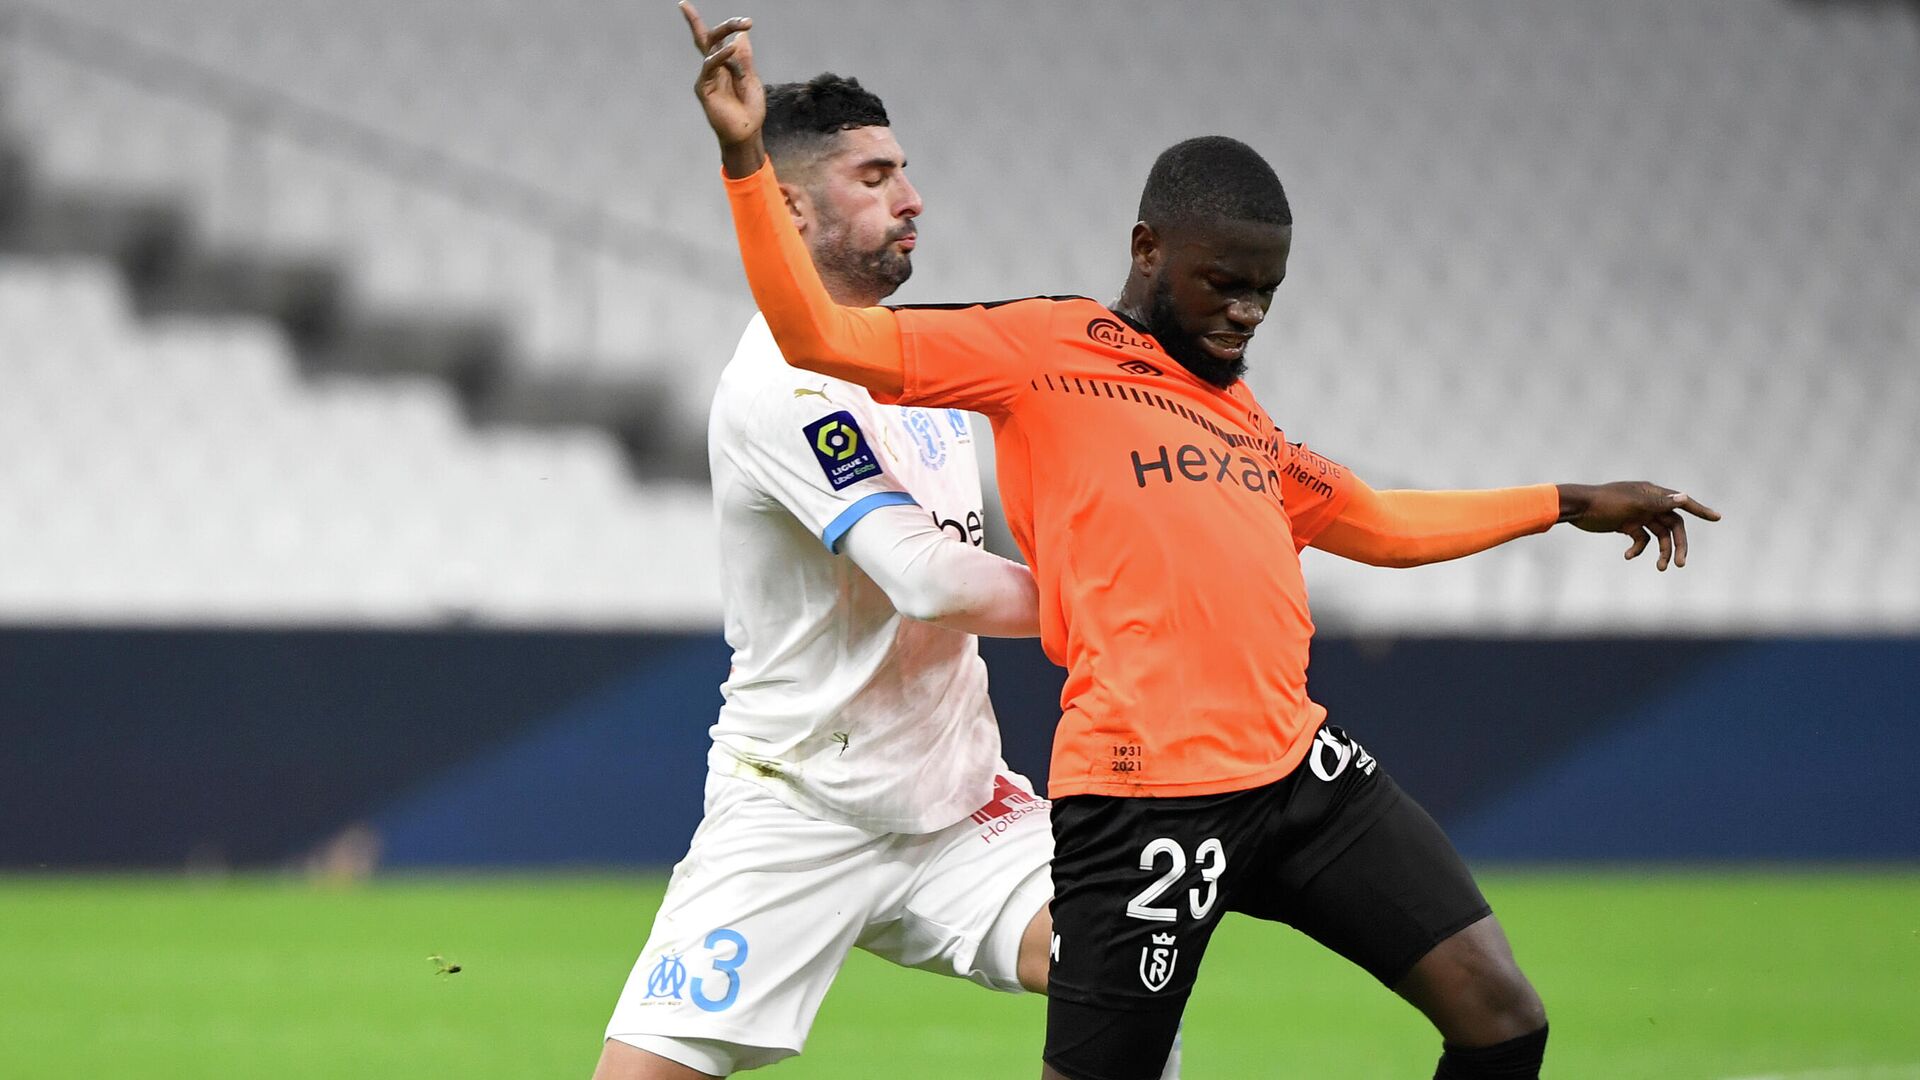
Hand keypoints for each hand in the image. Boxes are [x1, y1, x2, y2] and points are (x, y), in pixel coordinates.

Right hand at [679, 1, 766, 175]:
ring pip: (711, 49)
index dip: (710, 24)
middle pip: (709, 39)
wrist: (747, 132)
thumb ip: (744, 58)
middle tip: (744, 21)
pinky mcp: (703, 88)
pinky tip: (730, 51)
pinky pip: (710, 67)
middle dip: (725, 26)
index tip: (732, 16)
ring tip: (744, 32)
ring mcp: (707, 77)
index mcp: (725, 63)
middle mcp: (713, 67)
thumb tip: (740, 35)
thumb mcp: (751, 78)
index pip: (714, 39)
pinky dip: (720, 57)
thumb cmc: (750, 108)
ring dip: (728, 40)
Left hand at [1558, 482, 1720, 570]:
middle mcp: (1648, 504)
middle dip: (1678, 545)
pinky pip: (1640, 540)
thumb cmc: (1605, 502)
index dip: (1701, 510)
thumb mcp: (1633, 504)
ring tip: (1660, 568)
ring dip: (1661, 552)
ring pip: (1658, 536)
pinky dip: (1637, 549)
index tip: (1718, 518)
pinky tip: (1628, 556)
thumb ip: (1659, 503)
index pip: (1682, 503)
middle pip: (1672, 526)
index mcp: (1653, 494)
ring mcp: (1637, 515)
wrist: (1577, 508)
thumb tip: (1685, 497)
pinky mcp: (1626, 525)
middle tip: (1681, 563)